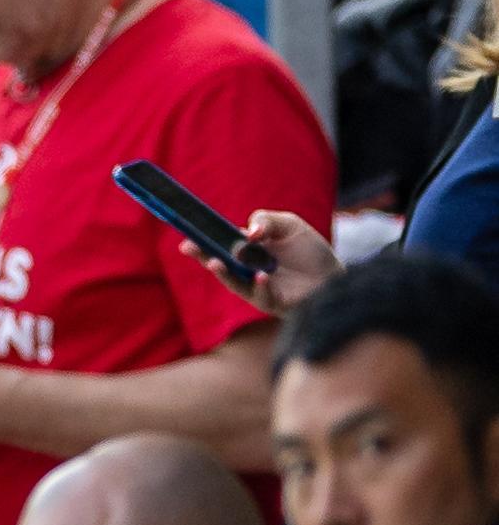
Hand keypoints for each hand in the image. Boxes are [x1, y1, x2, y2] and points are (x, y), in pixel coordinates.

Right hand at [182, 207, 338, 316]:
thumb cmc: (310, 252)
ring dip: (223, 273)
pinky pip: (262, 296)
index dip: (204, 238)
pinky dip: (260, 286)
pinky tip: (261, 276)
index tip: (189, 234)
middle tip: (188, 247)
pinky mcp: (271, 304)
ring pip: (234, 283)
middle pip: (220, 263)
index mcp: (247, 250)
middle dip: (203, 255)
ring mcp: (255, 289)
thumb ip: (266, 221)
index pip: (221, 243)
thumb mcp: (290, 225)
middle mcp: (246, 271)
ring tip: (214, 262)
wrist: (335, 277)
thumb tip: (248, 234)